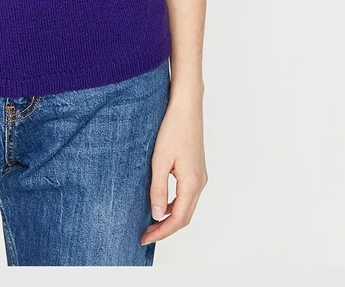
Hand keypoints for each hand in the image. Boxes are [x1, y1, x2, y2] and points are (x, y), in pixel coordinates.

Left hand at [140, 92, 207, 246]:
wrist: (186, 106)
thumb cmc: (173, 129)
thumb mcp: (159, 160)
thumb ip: (158, 189)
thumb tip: (156, 215)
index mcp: (192, 183)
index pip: (178, 219)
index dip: (161, 232)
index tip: (145, 238)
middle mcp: (199, 182)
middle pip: (184, 216)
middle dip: (165, 228)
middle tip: (146, 234)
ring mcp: (199, 176)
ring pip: (186, 206)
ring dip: (169, 216)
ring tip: (150, 221)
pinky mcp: (195, 168)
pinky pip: (186, 194)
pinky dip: (173, 203)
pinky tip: (159, 200)